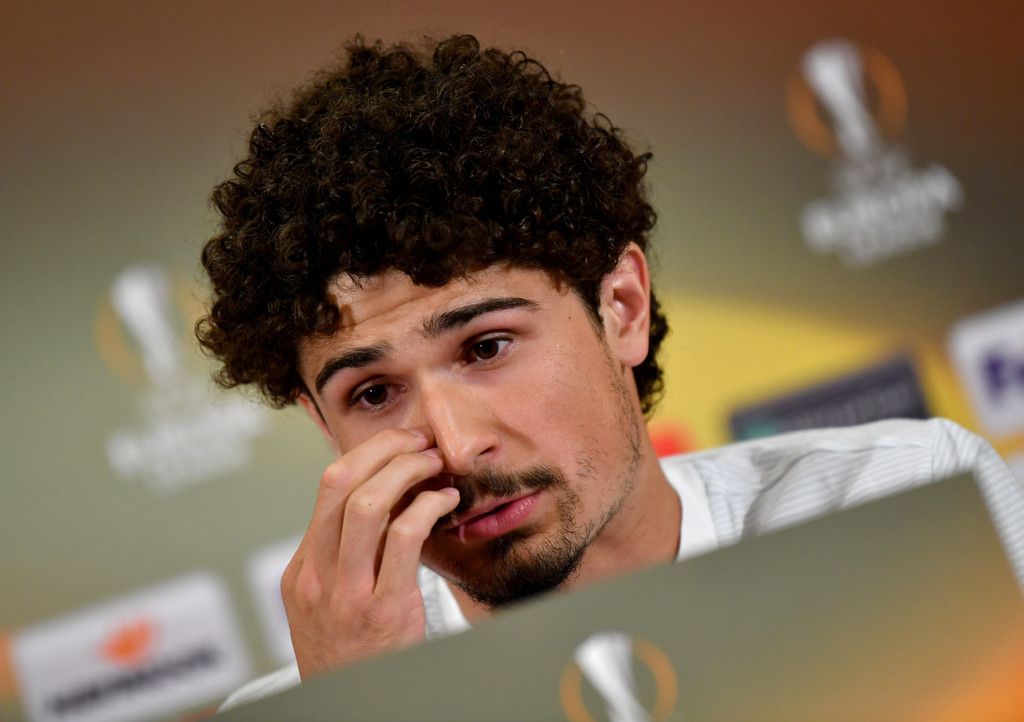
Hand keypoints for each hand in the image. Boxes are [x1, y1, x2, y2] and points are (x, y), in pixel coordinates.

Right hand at [280, 427, 458, 678]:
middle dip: (385, 448)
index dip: (368, 453)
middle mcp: (316, 576)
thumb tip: (383, 499)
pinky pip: (403, 539)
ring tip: (435, 466)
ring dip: (408, 472)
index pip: (327, 487)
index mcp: (302, 569)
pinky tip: (445, 503)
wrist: (352, 708)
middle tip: (420, 442)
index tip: (399, 442)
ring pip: (367, 505)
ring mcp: (346, 594)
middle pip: (339, 482)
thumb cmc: (351, 655)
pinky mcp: (383, 611)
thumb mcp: (328, 605)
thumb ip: (344, 558)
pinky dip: (428, 508)